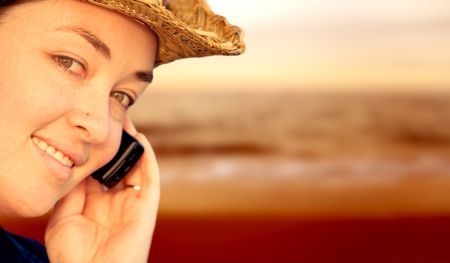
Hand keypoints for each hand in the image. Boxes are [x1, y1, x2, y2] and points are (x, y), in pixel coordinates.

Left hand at [45, 116, 159, 262]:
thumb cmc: (74, 257)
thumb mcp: (64, 219)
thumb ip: (73, 192)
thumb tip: (80, 164)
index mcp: (96, 203)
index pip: (99, 170)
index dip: (98, 150)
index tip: (93, 129)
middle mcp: (115, 200)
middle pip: (119, 164)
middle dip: (116, 142)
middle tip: (112, 117)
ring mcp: (132, 203)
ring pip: (136, 166)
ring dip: (132, 144)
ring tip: (125, 120)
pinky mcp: (146, 207)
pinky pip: (150, 178)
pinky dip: (147, 158)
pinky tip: (139, 139)